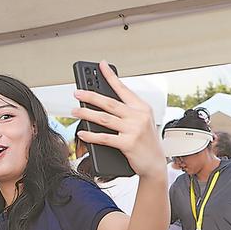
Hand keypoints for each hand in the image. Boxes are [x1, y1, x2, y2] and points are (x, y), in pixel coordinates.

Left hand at [73, 62, 165, 179]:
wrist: (155, 164)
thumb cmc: (146, 142)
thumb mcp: (141, 122)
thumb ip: (127, 112)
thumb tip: (104, 104)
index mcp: (141, 107)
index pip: (123, 88)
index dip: (111, 76)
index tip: (101, 65)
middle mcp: (138, 116)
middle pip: (109, 102)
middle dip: (90, 96)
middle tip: (77, 92)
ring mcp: (133, 129)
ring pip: (104, 118)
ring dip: (87, 113)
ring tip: (75, 111)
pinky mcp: (128, 144)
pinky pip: (104, 137)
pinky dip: (91, 135)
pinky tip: (82, 132)